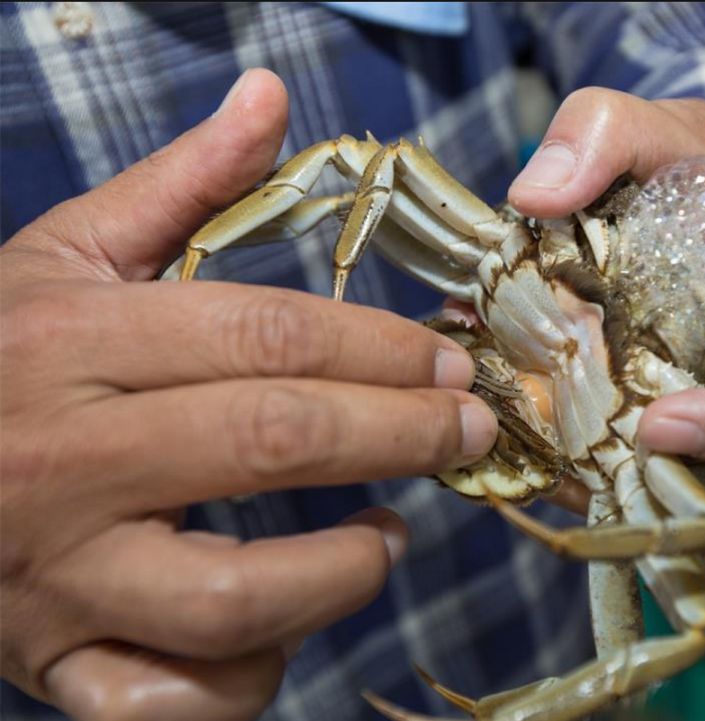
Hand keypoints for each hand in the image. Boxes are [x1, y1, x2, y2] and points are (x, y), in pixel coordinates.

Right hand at [0, 69, 496, 720]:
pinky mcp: (54, 661)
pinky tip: (283, 631)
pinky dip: (245, 682)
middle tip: (466, 431)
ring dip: (343, 572)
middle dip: (402, 435)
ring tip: (388, 536)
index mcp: (75, 340)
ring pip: (234, 596)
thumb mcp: (69, 254)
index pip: (268, 337)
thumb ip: (181, 183)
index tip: (450, 362)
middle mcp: (67, 457)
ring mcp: (59, 574)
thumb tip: (267, 98)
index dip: (383, 351)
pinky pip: (164, 703)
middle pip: (277, 441)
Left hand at [509, 88, 704, 465]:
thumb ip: (601, 132)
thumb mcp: (653, 120)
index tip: (664, 422)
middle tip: (591, 447)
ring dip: (636, 475)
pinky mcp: (691, 392)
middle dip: (679, 467)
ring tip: (560, 455)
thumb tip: (534, 196)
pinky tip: (548, 444)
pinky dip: (609, 457)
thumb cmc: (702, 151)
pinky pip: (665, 446)